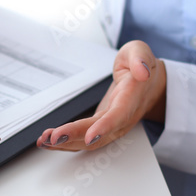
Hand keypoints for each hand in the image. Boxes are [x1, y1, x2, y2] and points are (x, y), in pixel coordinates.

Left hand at [36, 40, 165, 151]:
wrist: (150, 83)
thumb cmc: (140, 66)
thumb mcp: (140, 52)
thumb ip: (140, 59)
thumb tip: (142, 71)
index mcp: (131, 97)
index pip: (119, 115)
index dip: (105, 127)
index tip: (90, 136)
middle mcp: (122, 116)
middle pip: (99, 132)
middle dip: (75, 136)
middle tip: (54, 138)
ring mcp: (112, 125)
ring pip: (90, 140)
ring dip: (67, 143)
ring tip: (45, 141)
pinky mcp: (101, 127)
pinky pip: (84, 138)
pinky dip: (66, 142)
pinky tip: (48, 142)